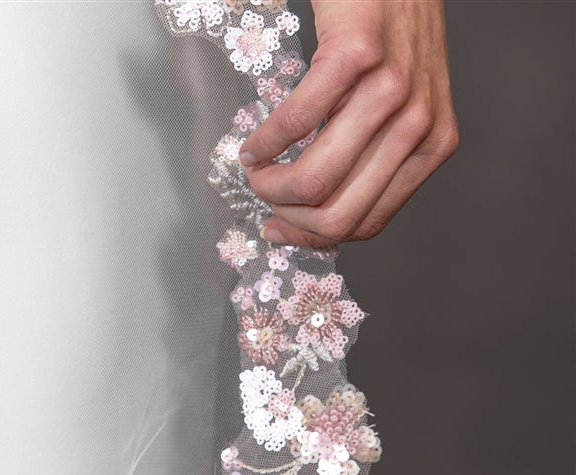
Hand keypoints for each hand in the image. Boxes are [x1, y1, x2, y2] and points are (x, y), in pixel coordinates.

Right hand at [239, 0, 458, 245]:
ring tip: (255, 168)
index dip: (313, 237)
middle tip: (263, 196)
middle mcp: (419, 125)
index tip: (279, 228)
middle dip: (287, 219)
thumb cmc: (393, 29)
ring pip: (315, 182)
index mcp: (432, 146)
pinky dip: (265, 141)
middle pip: (338, 215)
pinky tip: (253, 142)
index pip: (367, 223)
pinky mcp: (356, 55)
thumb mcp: (402, 105)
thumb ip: (376, 153)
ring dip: (270, 185)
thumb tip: (319, 206)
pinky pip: (297, 123)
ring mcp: (391, 91)